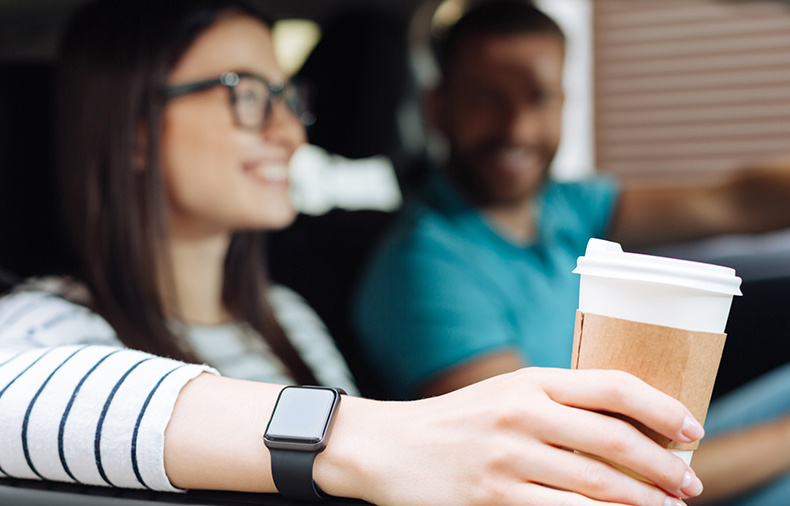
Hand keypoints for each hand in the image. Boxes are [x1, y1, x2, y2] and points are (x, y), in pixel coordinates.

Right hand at [317, 368, 704, 504]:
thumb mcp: (503, 393)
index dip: (661, 408)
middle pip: (614, 439)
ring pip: (597, 484)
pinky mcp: (494, 498)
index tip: (691, 429)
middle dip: (664, 466)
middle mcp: (522, 413)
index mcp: (528, 381)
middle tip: (689, 482)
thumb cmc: (455, 421)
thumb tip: (623, 423)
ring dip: (643, 500)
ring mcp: (508, 458)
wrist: (390, 447)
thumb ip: (555, 401)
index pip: (611, 385)